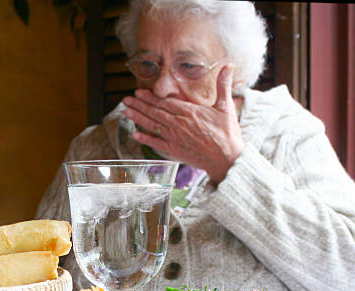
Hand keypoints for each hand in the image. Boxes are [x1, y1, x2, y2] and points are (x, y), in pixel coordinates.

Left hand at [122, 64, 243, 183]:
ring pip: (152, 126)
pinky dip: (145, 139)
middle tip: (126, 99)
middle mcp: (178, 124)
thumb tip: (229, 66)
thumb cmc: (227, 134)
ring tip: (126, 112)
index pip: (164, 102)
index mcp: (189, 112)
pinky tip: (135, 135)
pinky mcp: (175, 151)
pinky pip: (156, 144)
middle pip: (155, 112)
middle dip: (139, 105)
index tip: (138, 92)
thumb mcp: (226, 107)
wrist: (226, 159)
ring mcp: (175, 138)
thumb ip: (224, 85)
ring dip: (138, 118)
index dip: (150, 97)